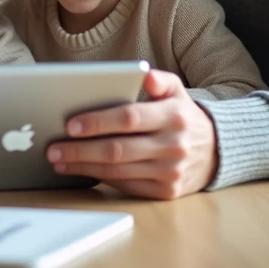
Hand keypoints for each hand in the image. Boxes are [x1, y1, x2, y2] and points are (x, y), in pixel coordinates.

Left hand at [45, 69, 217, 199]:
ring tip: (59, 159)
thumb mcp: (178, 90)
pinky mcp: (166, 193)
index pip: (130, 118)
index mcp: (174, 116)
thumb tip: (143, 74)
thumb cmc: (182, 116)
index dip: (98, 121)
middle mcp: (173, 146)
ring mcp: (170, 172)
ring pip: (118, 170)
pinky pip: (126, 185)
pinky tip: (81, 170)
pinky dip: (100, 178)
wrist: (215, 151)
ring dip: (83, 166)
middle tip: (53, 147)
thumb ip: (159, 80)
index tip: (70, 124)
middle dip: (80, 149)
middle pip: (118, 149)